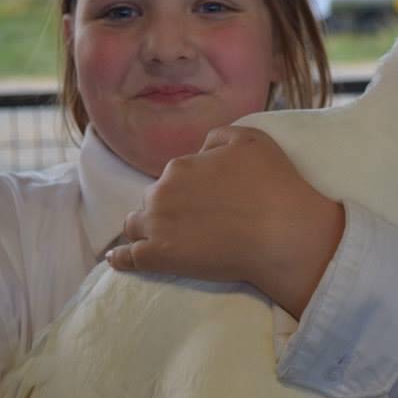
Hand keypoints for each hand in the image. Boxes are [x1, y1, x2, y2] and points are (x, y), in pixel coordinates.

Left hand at [106, 126, 344, 318]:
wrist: (282, 233)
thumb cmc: (272, 184)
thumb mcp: (249, 138)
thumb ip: (216, 138)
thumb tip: (199, 151)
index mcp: (180, 166)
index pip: (174, 176)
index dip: (189, 188)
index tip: (206, 200)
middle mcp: (161, 193)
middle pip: (154, 199)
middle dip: (168, 207)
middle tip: (194, 221)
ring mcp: (157, 227)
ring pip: (136, 225)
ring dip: (144, 228)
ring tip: (160, 239)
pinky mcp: (159, 257)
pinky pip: (128, 257)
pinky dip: (120, 257)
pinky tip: (115, 259)